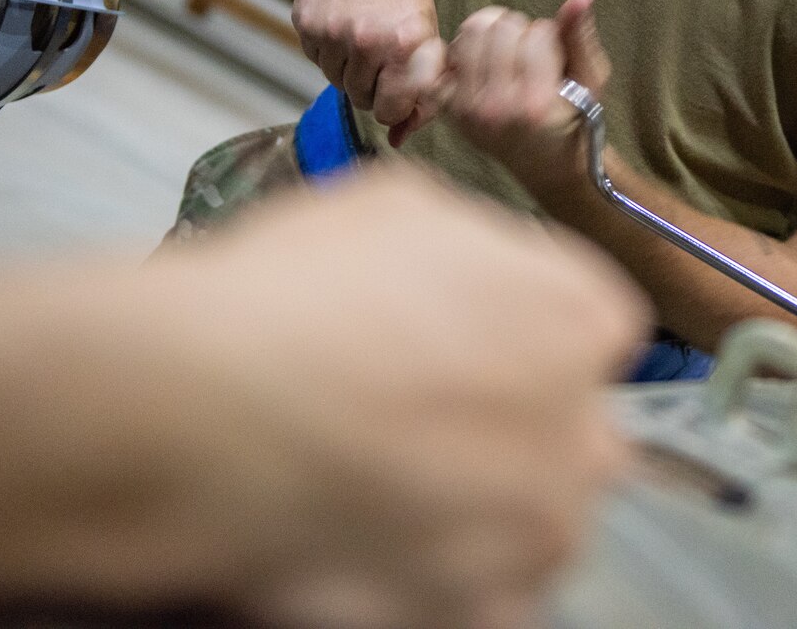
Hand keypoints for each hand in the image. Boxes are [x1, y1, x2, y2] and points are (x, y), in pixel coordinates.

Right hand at [140, 163, 647, 627]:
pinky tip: (364, 540)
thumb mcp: (393, 208)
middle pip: (571, 434)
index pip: (588, 330)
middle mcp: (583, 431)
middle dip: (512, 428)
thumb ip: (467, 247)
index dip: (516, 335)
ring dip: (475, 510)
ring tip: (374, 485)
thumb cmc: (293, 301)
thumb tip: (464, 266)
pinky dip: (432, 580)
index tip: (463, 342)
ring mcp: (538, 534)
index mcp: (578, 317)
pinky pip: (479, 600)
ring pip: (530, 525)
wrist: (209, 415)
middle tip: (414, 418)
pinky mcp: (483, 613)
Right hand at [293, 0, 446, 143]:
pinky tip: (343, 23)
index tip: (398, 87)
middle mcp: (365, 39)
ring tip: (363, 36)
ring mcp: (331, 31)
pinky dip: (328, 50)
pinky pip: (315, 58)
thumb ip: (420, 93)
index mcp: (403, 45)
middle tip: (382, 56)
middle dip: (372, 86)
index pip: (389, 110)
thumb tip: (397, 139)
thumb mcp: (426, 37)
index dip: (395, 104)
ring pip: (335, 81)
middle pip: (360, 99)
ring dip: (349, 68)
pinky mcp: (305, 22)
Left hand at [444, 0, 611, 195]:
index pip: (536, 32)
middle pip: (499, 25)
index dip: (548, 36)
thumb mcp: (589, 80)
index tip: (553, 58)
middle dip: (518, 31)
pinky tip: (463, 59)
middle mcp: (496, 107)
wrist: (547, 163)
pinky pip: (427, 61)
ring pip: (470, 30)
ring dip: (488, 36)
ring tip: (502, 57)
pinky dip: (438, 53)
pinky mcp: (448, 108)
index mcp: (536, 102)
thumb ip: (580, 36)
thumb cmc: (573, 119)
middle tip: (526, 55)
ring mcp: (467, 108)